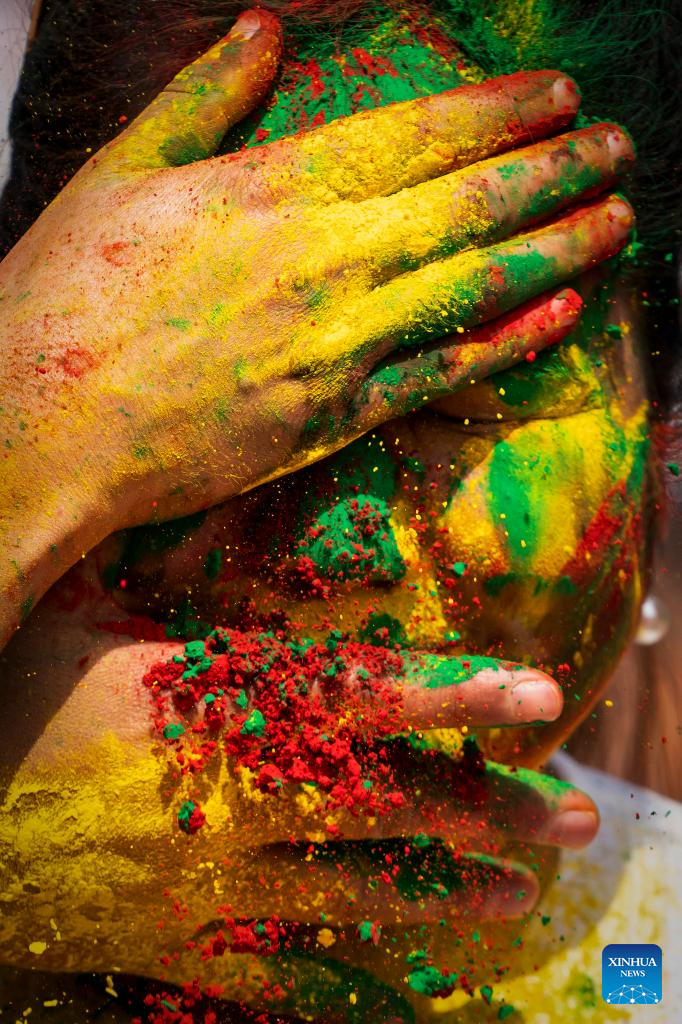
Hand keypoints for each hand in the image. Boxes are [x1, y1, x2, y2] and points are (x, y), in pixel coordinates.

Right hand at [0, 8, 633, 646]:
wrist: (46, 431)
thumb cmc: (67, 300)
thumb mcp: (119, 175)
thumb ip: (200, 100)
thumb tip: (262, 28)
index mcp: (270, 192)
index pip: (415, 136)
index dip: (499, 111)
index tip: (559, 95)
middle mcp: (321, 264)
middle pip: (468, 208)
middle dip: (556, 171)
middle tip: (617, 147)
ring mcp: (336, 346)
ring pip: (473, 288)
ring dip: (557, 249)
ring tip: (617, 220)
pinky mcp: (334, 417)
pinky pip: (441, 376)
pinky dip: (507, 343)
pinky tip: (563, 314)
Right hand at [0, 557, 597, 1018]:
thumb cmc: (15, 695)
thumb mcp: (90, 620)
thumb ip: (186, 597)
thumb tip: (249, 554)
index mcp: (208, 704)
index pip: (360, 693)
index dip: (457, 692)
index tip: (542, 692)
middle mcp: (225, 797)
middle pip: (386, 803)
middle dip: (492, 807)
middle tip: (577, 817)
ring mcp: (206, 884)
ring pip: (356, 889)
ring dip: (450, 889)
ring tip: (527, 892)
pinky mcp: (176, 945)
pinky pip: (284, 966)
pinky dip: (356, 969)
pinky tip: (416, 974)